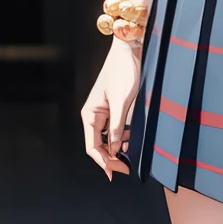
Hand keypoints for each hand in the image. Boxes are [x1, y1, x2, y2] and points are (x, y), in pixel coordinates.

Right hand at [81, 37, 142, 179]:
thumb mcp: (122, 101)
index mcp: (90, 114)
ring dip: (117, 151)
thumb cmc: (123, 71)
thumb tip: (116, 149)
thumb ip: (117, 126)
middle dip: (110, 160)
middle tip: (126, 170)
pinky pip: (115, 131)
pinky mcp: (114, 110)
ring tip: (130, 160)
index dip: (103, 162)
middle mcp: (94, 116)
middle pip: (98, 146)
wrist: (129, 50)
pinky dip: (122, 140)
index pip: (92, 146)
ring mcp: (104, 113)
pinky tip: (131, 144)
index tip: (116, 173)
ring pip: (107, 140)